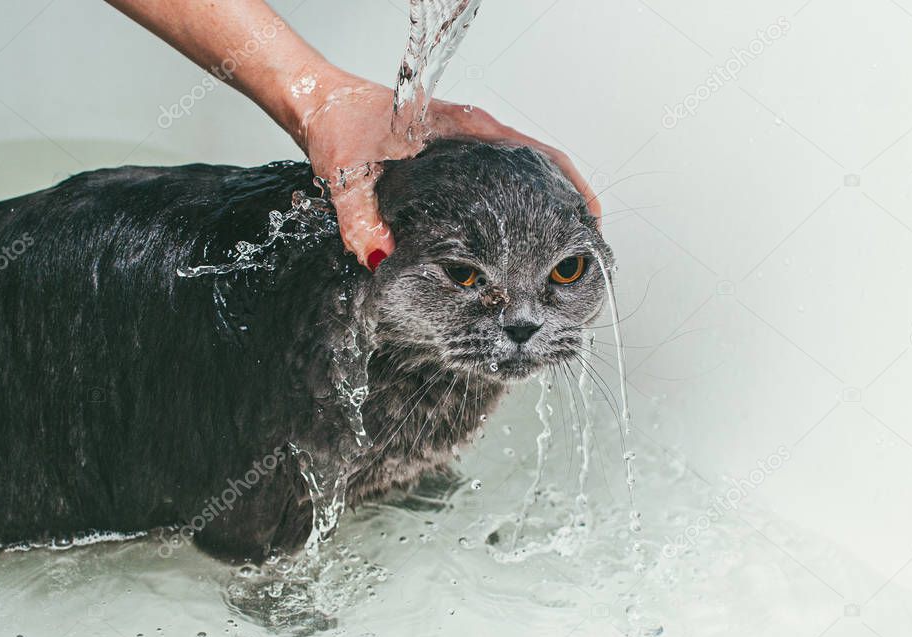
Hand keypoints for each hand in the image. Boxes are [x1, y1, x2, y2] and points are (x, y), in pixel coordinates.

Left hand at [300, 73, 600, 269]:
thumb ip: (358, 217)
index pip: (534, 151)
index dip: (569, 182)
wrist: (321, 103)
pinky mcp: (453, 159)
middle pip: (539, 165)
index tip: (590, 214)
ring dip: (545, 204)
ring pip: (521, 173)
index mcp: (462, 128)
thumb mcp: (346, 173)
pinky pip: (497, 180)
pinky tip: (514, 237)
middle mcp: (472, 135)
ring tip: (560, 249)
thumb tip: (379, 258)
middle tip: (583, 247)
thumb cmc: (338, 124)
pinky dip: (517, 202)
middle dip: (567, 202)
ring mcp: (465, 146)